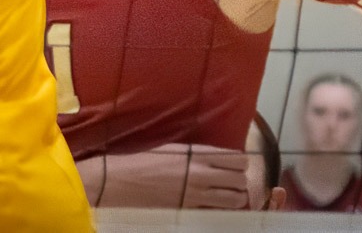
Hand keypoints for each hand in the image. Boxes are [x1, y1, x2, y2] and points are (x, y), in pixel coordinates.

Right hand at [77, 144, 253, 209]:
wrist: (121, 181)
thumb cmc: (142, 161)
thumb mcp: (172, 149)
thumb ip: (196, 154)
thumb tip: (217, 159)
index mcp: (197, 153)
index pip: (237, 159)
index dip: (240, 163)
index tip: (236, 165)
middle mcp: (201, 173)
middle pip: (241, 179)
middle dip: (240, 181)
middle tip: (232, 182)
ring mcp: (197, 194)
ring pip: (235, 199)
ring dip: (235, 197)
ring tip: (226, 196)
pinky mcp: (190, 210)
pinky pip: (218, 212)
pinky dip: (222, 211)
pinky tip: (214, 208)